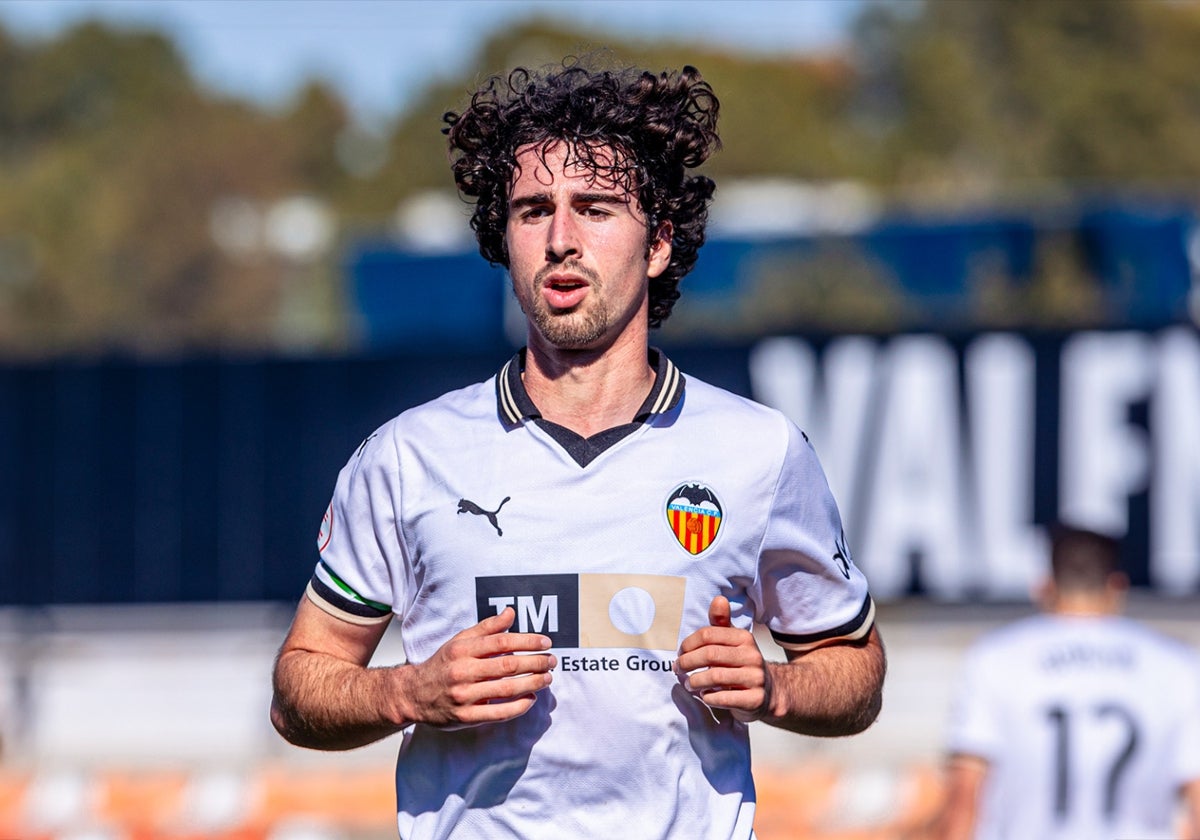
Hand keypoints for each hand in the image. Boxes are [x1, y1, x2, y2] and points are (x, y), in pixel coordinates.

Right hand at [399, 608, 555, 727]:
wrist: (413, 694)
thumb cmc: (443, 664)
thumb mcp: (460, 641)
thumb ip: (487, 628)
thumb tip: (511, 612)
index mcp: (462, 649)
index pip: (501, 642)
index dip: (527, 642)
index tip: (546, 643)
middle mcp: (463, 671)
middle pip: (507, 666)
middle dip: (535, 663)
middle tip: (552, 661)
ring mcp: (464, 696)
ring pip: (506, 689)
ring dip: (532, 683)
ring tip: (547, 678)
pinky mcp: (466, 717)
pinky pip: (498, 712)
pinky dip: (518, 706)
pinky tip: (531, 699)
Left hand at [675, 596, 772, 722]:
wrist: (769, 691)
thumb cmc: (741, 663)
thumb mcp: (733, 640)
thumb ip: (721, 622)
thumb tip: (719, 599)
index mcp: (744, 637)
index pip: (708, 635)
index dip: (688, 644)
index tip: (680, 653)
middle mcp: (752, 655)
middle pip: (709, 655)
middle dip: (687, 663)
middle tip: (678, 669)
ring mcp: (755, 678)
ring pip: (715, 677)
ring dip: (695, 682)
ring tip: (689, 684)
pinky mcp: (755, 699)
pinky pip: (724, 698)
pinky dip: (708, 697)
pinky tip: (705, 695)